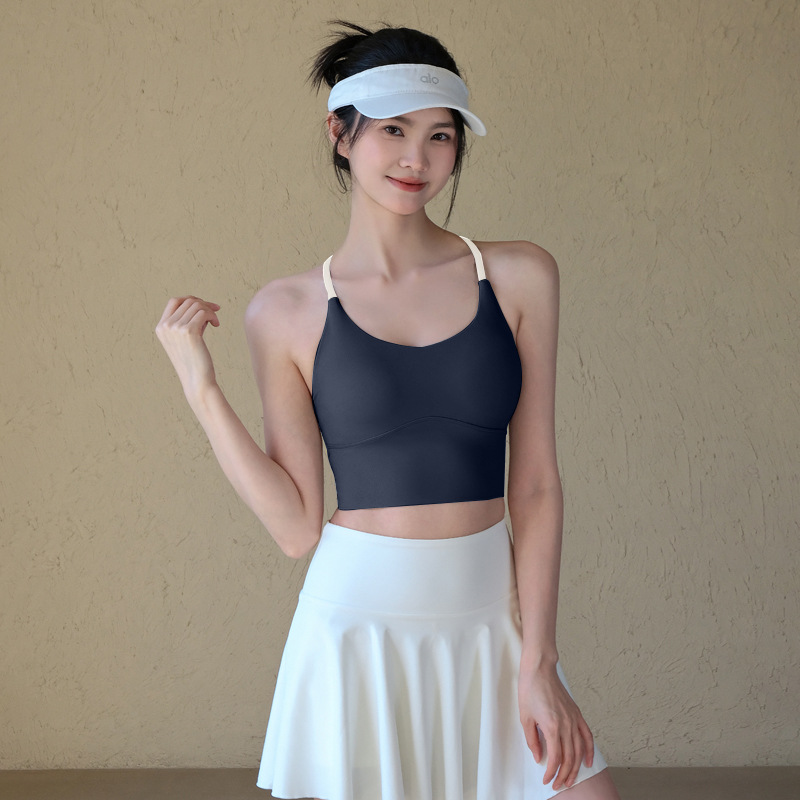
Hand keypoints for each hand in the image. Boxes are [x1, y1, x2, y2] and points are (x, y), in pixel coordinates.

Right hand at [155, 296, 220, 400]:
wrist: (197, 380)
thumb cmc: (195, 360)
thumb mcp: (186, 338)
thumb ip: (188, 321)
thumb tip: (200, 304)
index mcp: (161, 327)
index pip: (174, 301)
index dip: (190, 299)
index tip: (204, 305)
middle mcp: (165, 326)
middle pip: (188, 301)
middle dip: (204, 304)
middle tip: (215, 312)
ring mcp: (175, 328)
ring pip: (197, 305)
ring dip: (210, 310)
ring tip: (215, 322)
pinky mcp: (189, 331)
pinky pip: (204, 312)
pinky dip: (213, 315)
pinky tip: (217, 325)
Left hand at [518, 662, 594, 790]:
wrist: (539, 669)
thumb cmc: (530, 689)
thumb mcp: (525, 717)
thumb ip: (532, 740)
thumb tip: (539, 757)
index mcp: (552, 727)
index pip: (555, 758)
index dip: (552, 772)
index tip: (547, 780)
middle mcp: (566, 725)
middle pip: (569, 758)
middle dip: (564, 775)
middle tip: (558, 784)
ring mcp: (573, 719)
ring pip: (579, 750)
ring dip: (576, 768)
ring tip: (571, 779)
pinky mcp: (577, 714)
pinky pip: (587, 736)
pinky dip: (589, 750)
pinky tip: (587, 761)